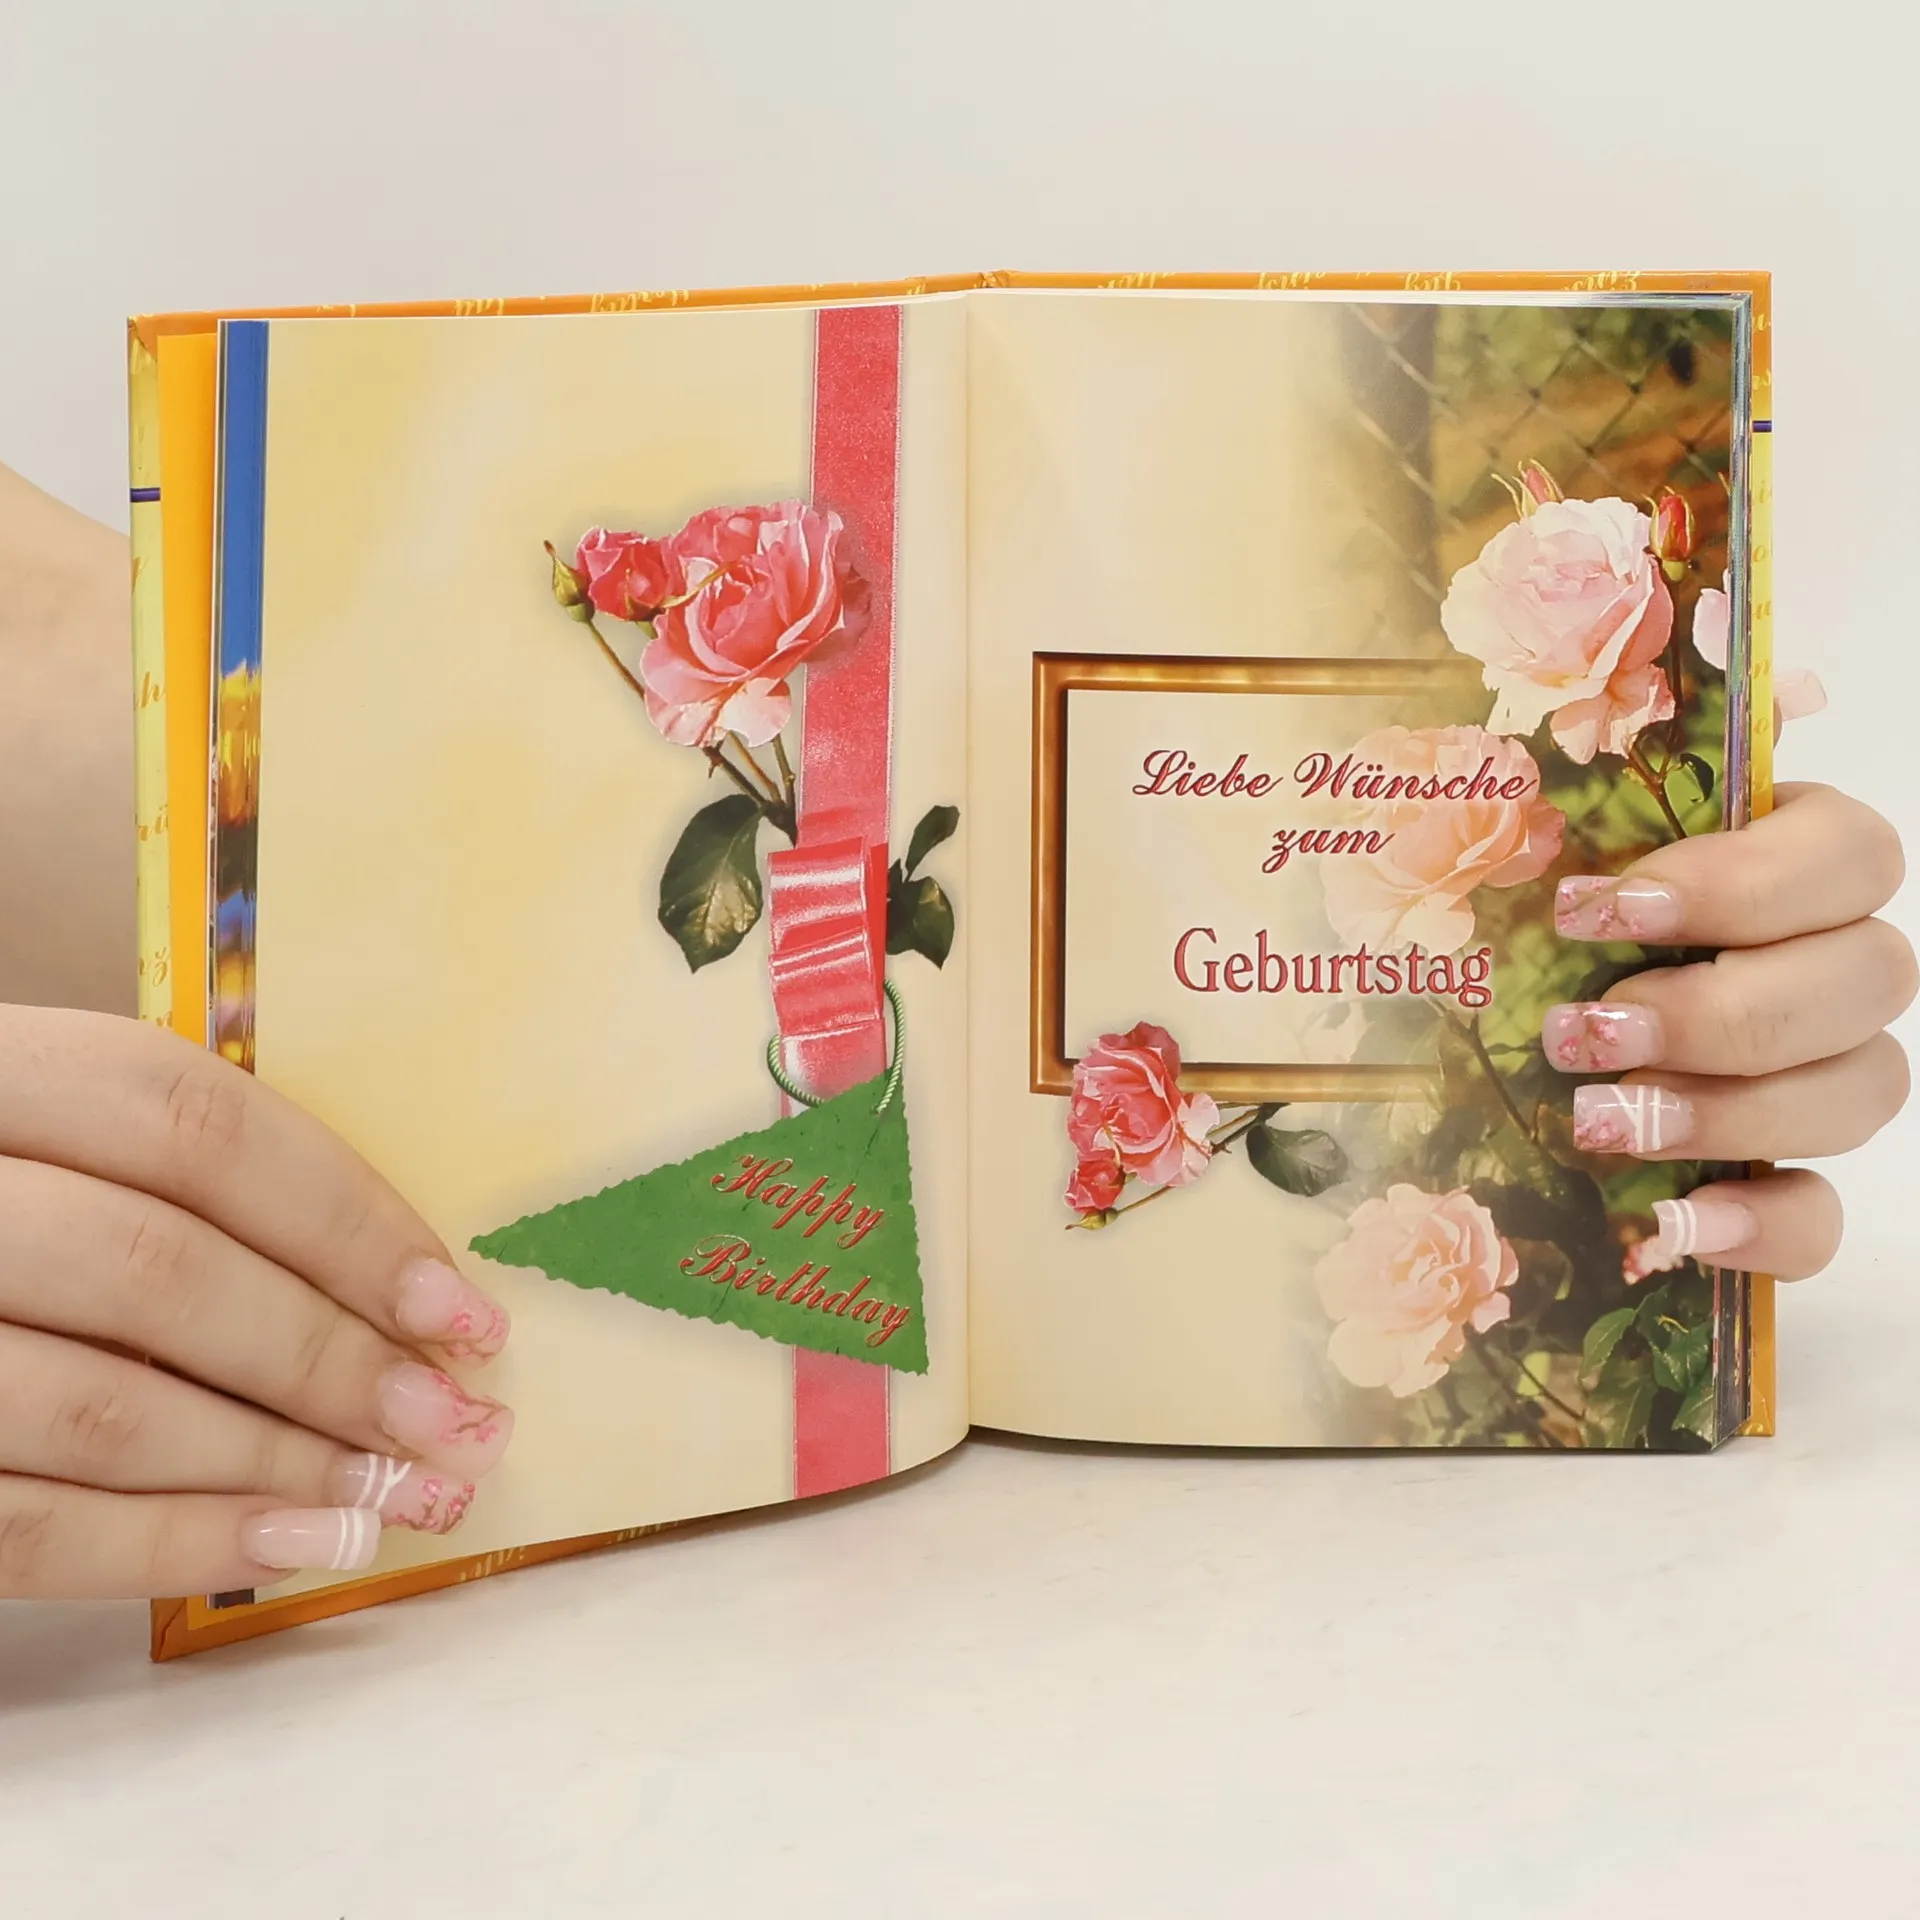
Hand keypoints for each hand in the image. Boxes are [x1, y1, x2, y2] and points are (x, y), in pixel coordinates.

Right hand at [0, 1005, 514, 1599]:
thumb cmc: (7, 1200)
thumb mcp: (58, 1142)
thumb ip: (181, 1181)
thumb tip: (402, 1286)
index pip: (196, 1125)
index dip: (345, 1220)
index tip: (461, 1310)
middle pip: (162, 1270)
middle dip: (333, 1361)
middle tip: (460, 1426)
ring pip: (102, 1405)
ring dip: (282, 1463)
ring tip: (408, 1497)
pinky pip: (27, 1524)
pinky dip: (181, 1545)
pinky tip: (306, 1546)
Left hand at [1543, 783, 1913, 1280]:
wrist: (1489, 1023)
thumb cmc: (1519, 914)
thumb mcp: (1529, 849)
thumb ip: (1550, 809)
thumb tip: (1530, 766)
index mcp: (1792, 854)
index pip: (1850, 853)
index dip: (1744, 882)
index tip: (1608, 908)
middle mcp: (1833, 959)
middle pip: (1871, 975)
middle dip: (1721, 1011)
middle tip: (1587, 1031)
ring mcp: (1827, 1072)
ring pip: (1863, 1088)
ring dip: (1731, 1109)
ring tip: (1601, 1120)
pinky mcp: (1790, 1179)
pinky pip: (1821, 1215)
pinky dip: (1760, 1226)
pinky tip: (1675, 1224)